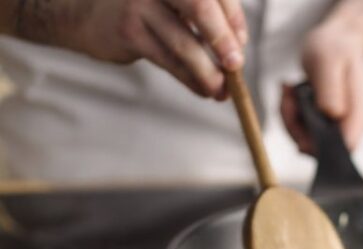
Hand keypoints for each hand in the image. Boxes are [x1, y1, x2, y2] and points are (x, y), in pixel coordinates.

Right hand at [63, 0, 247, 98]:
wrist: (86, 13)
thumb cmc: (144, 7)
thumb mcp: (174, 0)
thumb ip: (206, 15)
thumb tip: (238, 47)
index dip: (234, 18)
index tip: (242, 43)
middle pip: (201, 7)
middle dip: (223, 40)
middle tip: (236, 66)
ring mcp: (139, 4)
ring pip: (185, 44)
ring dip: (208, 72)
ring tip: (221, 90)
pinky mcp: (129, 31)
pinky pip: (170, 62)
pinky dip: (190, 79)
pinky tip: (202, 89)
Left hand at [280, 24, 362, 152]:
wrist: (340, 42)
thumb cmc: (337, 48)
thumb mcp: (329, 60)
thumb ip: (331, 89)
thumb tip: (332, 115)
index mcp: (359, 113)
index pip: (344, 147)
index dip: (318, 144)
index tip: (299, 118)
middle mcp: (352, 126)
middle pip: (321, 148)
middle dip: (296, 127)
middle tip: (288, 96)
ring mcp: (339, 127)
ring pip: (308, 141)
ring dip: (290, 118)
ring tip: (289, 90)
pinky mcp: (326, 125)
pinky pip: (304, 131)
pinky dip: (292, 115)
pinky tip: (291, 93)